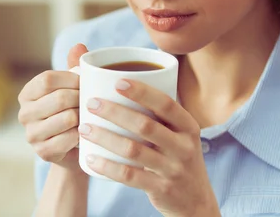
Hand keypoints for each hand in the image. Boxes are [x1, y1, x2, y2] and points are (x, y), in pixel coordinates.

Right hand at [18, 43, 87, 170]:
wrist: (77, 149)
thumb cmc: (75, 110)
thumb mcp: (74, 87)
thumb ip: (75, 67)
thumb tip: (79, 46)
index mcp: (28, 93)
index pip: (47, 79)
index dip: (72, 79)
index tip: (86, 83)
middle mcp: (24, 113)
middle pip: (59, 98)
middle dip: (81, 99)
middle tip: (92, 103)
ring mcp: (31, 135)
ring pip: (66, 118)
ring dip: (84, 118)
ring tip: (89, 118)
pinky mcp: (43, 153)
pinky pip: (69, 138)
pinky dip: (82, 136)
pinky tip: (85, 135)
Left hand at [78, 79, 220, 216]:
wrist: (195, 200)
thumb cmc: (177, 156)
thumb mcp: (179, 134)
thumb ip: (158, 113)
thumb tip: (122, 80)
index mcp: (188, 126)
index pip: (166, 104)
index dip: (142, 91)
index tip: (117, 81)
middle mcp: (184, 146)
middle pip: (145, 125)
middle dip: (114, 112)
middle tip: (90, 103)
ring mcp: (173, 169)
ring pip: (133, 150)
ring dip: (105, 137)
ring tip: (84, 128)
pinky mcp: (161, 189)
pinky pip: (130, 176)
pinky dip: (108, 167)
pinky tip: (91, 159)